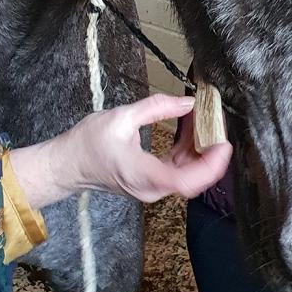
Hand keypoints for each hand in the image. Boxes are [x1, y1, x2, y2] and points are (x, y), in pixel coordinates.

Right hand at [10, 95, 232, 209]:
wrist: (67, 164)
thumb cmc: (87, 144)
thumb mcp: (121, 118)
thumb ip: (156, 108)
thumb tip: (187, 102)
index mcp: (145, 175)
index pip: (189, 181)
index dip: (212, 165)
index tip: (223, 142)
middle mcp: (152, 188)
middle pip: (195, 177)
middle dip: (210, 149)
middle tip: (216, 119)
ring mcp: (152, 188)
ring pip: (189, 173)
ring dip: (200, 147)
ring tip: (203, 118)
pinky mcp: (151, 182)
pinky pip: (178, 169)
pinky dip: (188, 150)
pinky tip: (189, 128)